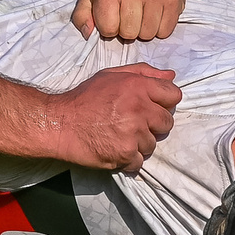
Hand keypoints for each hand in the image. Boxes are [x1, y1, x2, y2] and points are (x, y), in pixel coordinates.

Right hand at [44, 63, 178, 172]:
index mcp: (138, 87)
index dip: (164, 102)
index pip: (174, 95)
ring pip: (152, 144)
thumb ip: (143, 72)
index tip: (150, 107)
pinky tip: (114, 149)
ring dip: (139, 143)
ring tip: (118, 136)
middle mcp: (139, 109)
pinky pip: (139, 162)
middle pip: (167, 123)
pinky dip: (128, 159)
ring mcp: (134, 134)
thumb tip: (170, 76)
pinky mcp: (125, 154)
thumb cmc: (84, 98)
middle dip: (153, 125)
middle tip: (132, 124)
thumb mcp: (111, 75)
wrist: (60, 123)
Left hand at [70, 0, 184, 42]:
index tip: (112, 17)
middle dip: (127, 30)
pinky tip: (155, 15)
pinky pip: (166, 31)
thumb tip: (87, 33)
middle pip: (130, 33)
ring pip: (149, 34)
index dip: (109, 28)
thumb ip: (81, 16)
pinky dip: (160, 28)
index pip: (108, 29)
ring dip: (144, 30)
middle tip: (129, 16)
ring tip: (142, 15)